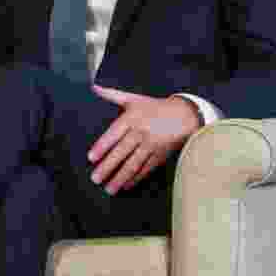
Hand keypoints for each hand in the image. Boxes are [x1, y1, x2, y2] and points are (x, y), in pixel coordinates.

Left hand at [87, 86, 201, 194]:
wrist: (184, 115)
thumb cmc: (154, 107)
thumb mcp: (134, 99)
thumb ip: (112, 95)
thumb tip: (93, 87)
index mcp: (132, 118)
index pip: (114, 134)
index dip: (102, 146)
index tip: (91, 158)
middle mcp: (141, 133)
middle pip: (122, 152)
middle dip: (108, 167)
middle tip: (95, 179)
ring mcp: (151, 145)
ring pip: (134, 163)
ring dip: (120, 177)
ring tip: (108, 189)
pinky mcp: (160, 155)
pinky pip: (146, 169)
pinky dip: (135, 178)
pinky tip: (125, 186)